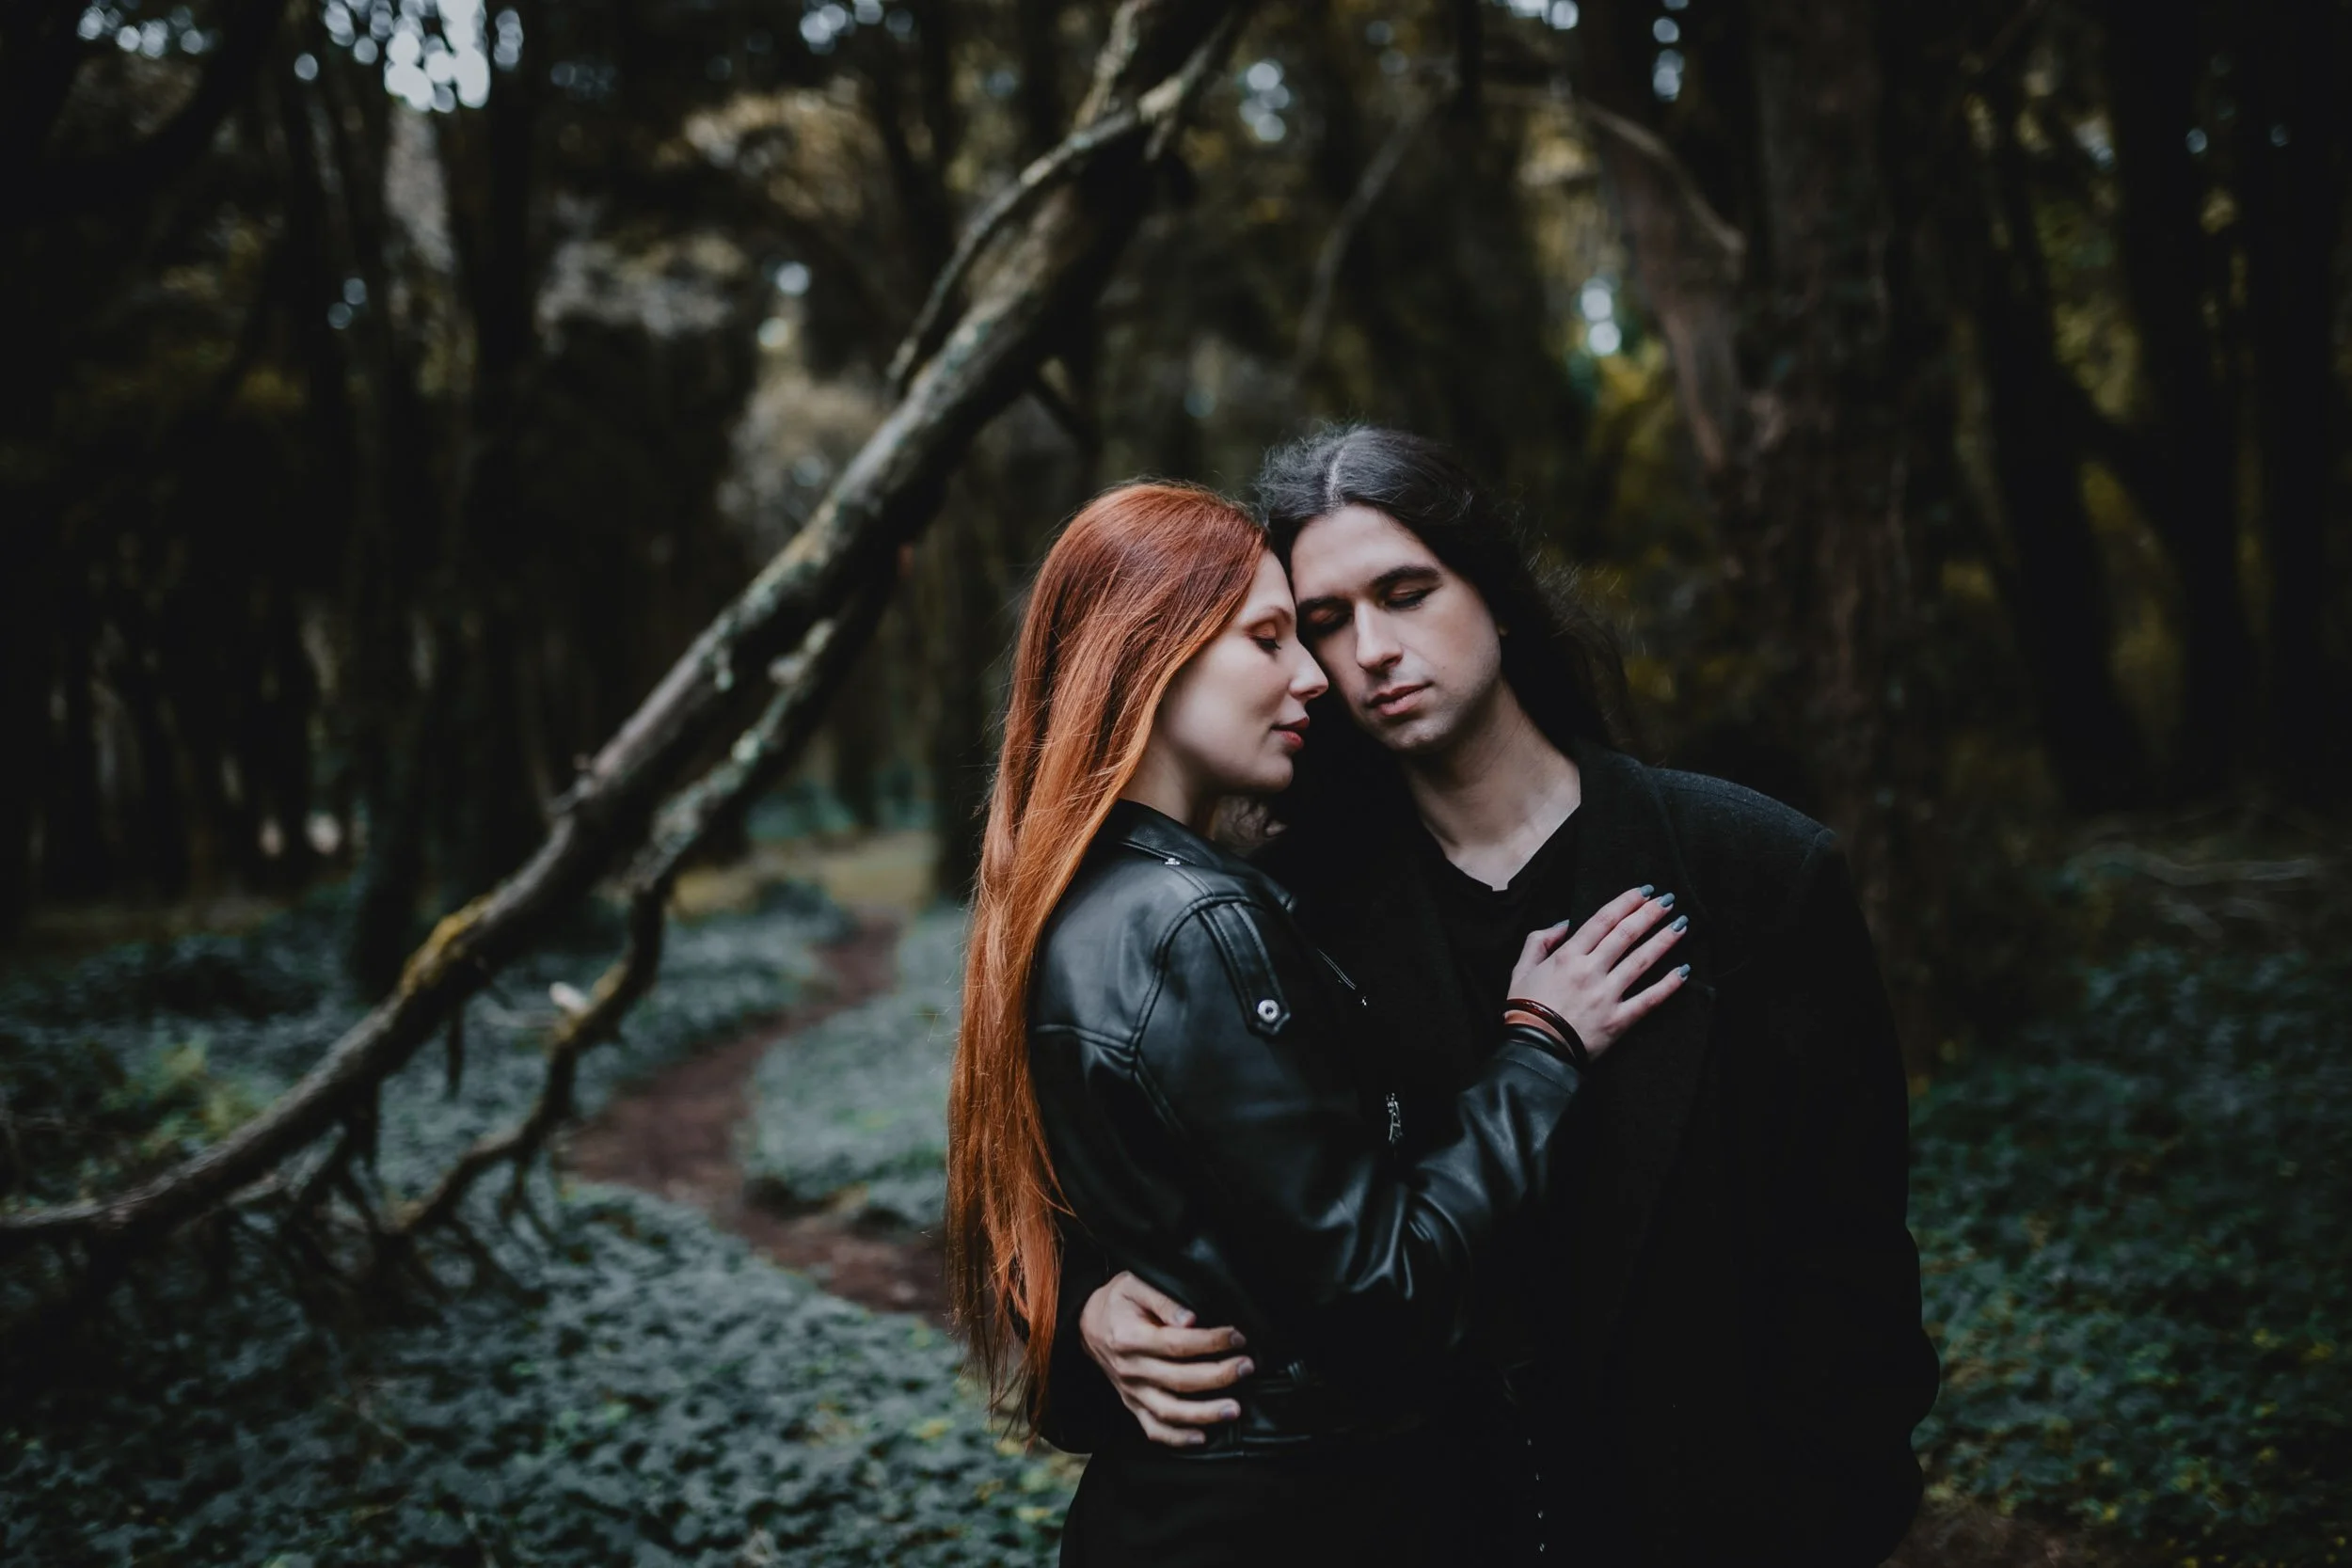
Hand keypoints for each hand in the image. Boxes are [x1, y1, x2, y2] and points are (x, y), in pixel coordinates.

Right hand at [1078, 1271, 1252, 1447]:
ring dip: (1204, 1413)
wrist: (1087, 1324)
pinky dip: (1177, 1438)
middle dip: (1218, 1376)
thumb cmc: (1117, 1301)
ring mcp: (1130, 1391)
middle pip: (1179, 1379)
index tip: (1237, 1337)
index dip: (1210, 1342)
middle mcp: (1130, 1368)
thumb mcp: (1134, 1284)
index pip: (1176, 1344)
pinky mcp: (1132, 1404)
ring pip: (1169, 1411)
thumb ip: (1162, 1300)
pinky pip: (1153, 1429)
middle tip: (1247, 1367)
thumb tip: (1190, 1319)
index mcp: (1129, 1337)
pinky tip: (1202, 1437)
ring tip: (1234, 1409)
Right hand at [1505, 886, 1690, 1061]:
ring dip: (1663, 940)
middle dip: (1649, 914)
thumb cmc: (1524, 1009)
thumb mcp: (1521, 968)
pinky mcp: (1618, 1020)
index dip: (1625, 903)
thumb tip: (1565, 924)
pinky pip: (1649, 1000)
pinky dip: (1668, 985)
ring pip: (1641, 961)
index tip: (1643, 891)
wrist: (1534, 1050)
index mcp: (1567, 956)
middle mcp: (1590, 971)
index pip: (1603, 921)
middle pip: (1626, 935)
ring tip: (1681, 925)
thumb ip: (1540, 940)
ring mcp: (1607, 995)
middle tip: (1668, 900)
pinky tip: (1683, 971)